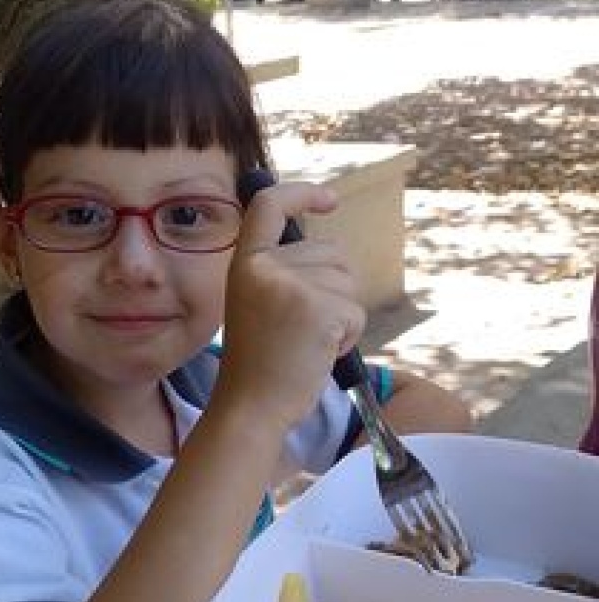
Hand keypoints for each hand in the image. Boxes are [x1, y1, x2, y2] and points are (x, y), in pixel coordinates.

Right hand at [216, 180, 364, 432]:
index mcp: (245, 263)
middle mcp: (265, 267)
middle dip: (334, 288)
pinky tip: (321, 353)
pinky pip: (355, 310)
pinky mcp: (319, 308)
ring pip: (347, 282)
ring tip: (309, 342)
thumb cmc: (260, 365)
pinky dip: (349, 334)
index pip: (269, 206)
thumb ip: (282, 274)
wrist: (251, 407)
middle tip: (303, 329)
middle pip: (331, 253)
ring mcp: (292, 285)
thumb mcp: (257, 304)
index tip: (328, 200)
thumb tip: (331, 257)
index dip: (302, 194)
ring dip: (342, 314)